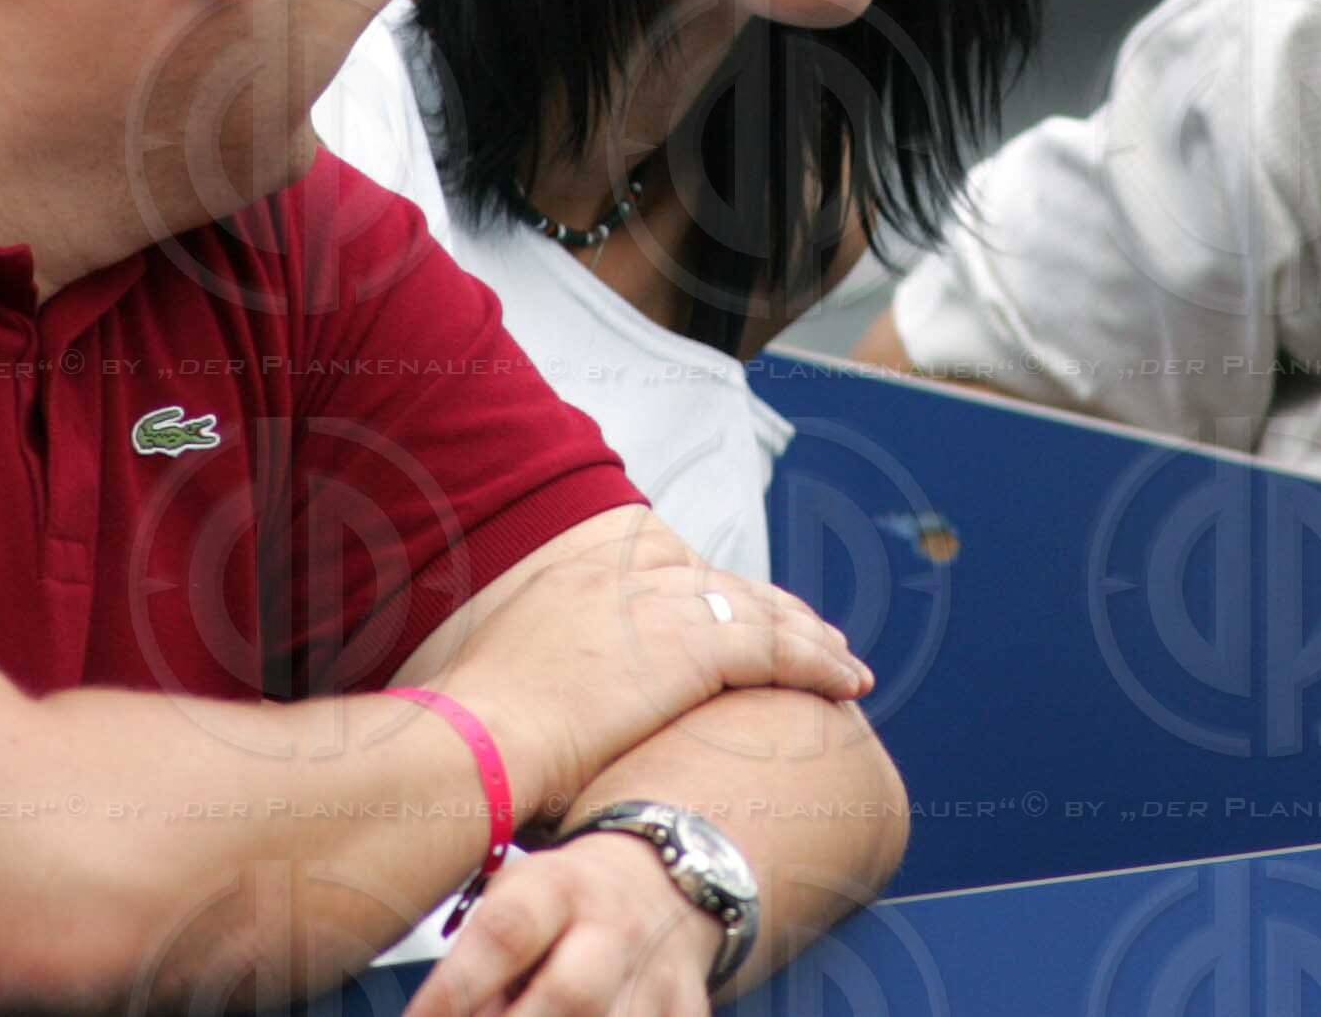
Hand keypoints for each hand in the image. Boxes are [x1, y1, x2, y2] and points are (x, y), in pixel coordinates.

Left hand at [401, 833, 724, 1016]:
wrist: (662, 880)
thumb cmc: (563, 901)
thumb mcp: (512, 900)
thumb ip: (479, 963)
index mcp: (558, 889)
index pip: (507, 933)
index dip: (459, 987)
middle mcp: (615, 929)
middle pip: (573, 996)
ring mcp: (659, 976)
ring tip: (529, 1015)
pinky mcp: (688, 1012)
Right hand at [437, 526, 870, 821]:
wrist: (474, 744)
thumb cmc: (473, 740)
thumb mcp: (500, 686)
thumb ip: (535, 684)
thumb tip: (539, 719)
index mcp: (577, 580)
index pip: (669, 576)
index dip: (713, 597)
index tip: (738, 615)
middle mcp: (625, 580)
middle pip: (722, 587)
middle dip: (770, 610)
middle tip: (808, 631)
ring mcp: (661, 608)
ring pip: (761, 612)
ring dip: (808, 636)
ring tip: (842, 658)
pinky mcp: (695, 645)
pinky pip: (780, 647)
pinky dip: (820, 663)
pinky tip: (848, 681)